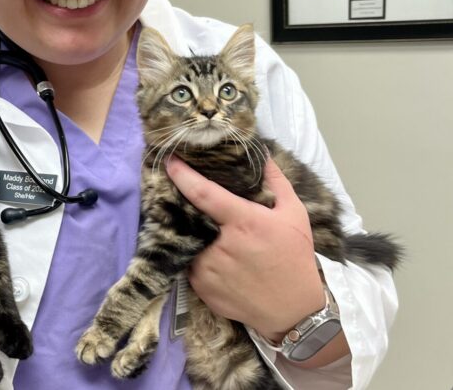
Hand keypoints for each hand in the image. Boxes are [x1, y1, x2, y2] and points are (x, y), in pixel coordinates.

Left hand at [166, 157, 324, 341]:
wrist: (295, 311)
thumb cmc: (295, 257)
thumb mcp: (294, 215)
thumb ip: (276, 180)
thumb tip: (261, 152)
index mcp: (244, 222)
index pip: (203, 192)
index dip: (183, 175)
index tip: (169, 161)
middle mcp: (222, 245)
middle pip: (191, 216)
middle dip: (186, 206)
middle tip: (189, 201)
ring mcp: (209, 270)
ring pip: (190, 241)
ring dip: (195, 235)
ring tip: (211, 235)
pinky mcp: (202, 289)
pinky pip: (191, 265)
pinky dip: (199, 258)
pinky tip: (216, 259)